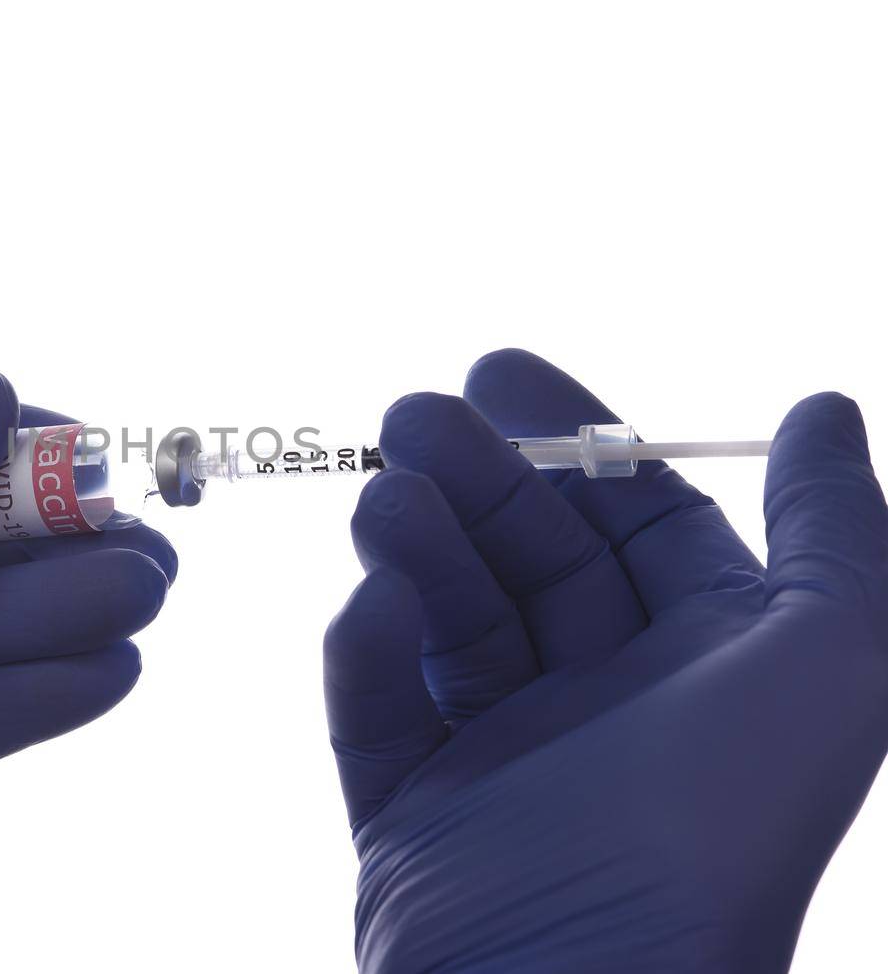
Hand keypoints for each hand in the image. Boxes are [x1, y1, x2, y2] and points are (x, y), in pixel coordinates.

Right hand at [324, 350, 887, 972]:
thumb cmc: (717, 834)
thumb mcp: (836, 665)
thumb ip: (838, 529)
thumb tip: (824, 406)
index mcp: (710, 670)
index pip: (641, 523)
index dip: (582, 439)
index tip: (499, 371)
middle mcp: (612, 708)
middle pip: (531, 557)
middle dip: (477, 478)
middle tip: (410, 417)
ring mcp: (505, 761)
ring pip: (448, 621)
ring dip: (415, 552)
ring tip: (383, 504)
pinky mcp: (414, 812)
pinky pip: (379, 713)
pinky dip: (367, 659)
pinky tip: (371, 615)